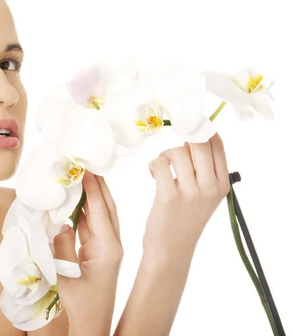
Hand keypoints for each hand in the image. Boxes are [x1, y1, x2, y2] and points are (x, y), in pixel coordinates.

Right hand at [53, 171, 122, 334]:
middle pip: (106, 207)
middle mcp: (111, 244)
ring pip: (100, 213)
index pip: (99, 211)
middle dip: (97, 184)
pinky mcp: (99, 250)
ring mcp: (106, 247)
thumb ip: (63, 248)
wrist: (94, 322)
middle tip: (87, 162)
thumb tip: (61, 225)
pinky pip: (92, 224)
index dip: (92, 189)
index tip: (85, 168)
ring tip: (83, 174)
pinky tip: (77, 198)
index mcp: (108, 249)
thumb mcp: (68, 276)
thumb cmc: (81, 303)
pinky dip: (85, 209)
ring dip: (92, 194)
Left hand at [145, 132, 230, 259]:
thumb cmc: (184, 218)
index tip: (188, 127)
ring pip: (177, 152)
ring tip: (162, 168)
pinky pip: (160, 164)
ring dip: (165, 155)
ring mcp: (191, 192)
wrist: (172, 249)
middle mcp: (210, 187)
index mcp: (222, 184)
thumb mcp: (204, 194)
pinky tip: (154, 174)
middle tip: (173, 150)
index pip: (217, 143)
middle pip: (198, 143)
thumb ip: (202, 168)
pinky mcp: (169, 196)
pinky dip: (154, 165)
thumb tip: (191, 138)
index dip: (200, 129)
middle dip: (181, 140)